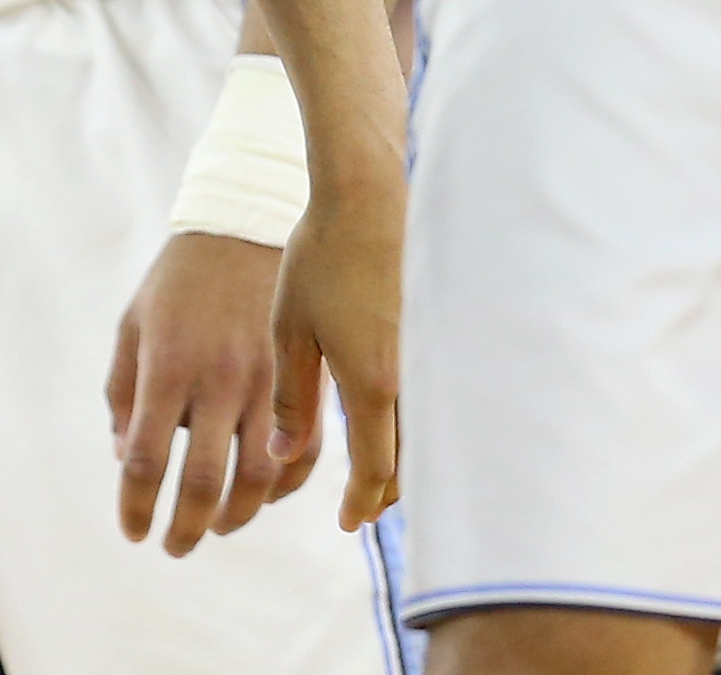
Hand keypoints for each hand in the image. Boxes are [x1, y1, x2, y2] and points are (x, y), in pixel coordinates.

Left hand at [107, 230, 290, 552]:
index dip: (135, 506)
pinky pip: (303, 450)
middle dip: (185, 529)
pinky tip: (266, 493)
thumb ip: (123, 391)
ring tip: (218, 525)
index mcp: (167, 365)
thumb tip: (124, 456)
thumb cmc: (177, 280)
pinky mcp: (301, 378)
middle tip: (175, 547)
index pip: (144, 458)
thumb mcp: (133, 323)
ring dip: (238, 515)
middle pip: (202, 481)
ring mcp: (265, 381)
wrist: (243, 225)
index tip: (133, 533)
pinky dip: (287, 485)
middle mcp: (218, 380)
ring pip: (260, 476)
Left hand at [266, 154, 404, 531]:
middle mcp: (411, 377)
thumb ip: (292, 396)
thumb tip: (284, 452)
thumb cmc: (321, 258)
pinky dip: (416, 422)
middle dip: (386, 492)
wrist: (367, 197)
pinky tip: (392, 413)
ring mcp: (430, 355)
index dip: (360, 504)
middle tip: (360, 506)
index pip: (375, 470)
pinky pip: (433, 397)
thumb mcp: (289, 328)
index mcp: (371, 383)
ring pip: (426, 433)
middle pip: (410, 462)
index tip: (345, 523)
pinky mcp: (437, 333)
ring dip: (404, 459)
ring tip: (374, 469)